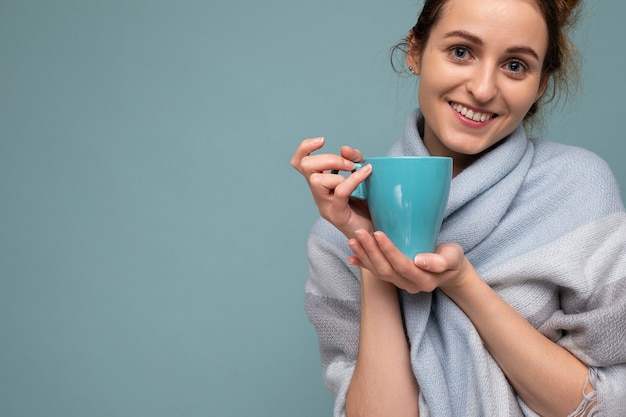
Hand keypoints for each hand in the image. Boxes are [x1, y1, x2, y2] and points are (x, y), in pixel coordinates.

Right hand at [291, 137, 373, 237]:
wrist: (376, 236)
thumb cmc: (368, 207)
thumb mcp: (361, 176)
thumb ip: (353, 160)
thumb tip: (345, 149)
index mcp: (320, 185)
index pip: (299, 163)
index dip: (304, 148)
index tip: (322, 140)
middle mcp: (318, 195)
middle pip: (306, 167)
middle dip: (328, 158)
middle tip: (349, 164)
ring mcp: (325, 206)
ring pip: (316, 179)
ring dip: (337, 170)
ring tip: (356, 171)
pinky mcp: (338, 215)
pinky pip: (339, 191)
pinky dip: (353, 178)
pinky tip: (367, 172)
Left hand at [347, 229, 471, 293]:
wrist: (449, 268)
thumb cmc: (452, 258)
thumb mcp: (453, 257)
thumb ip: (440, 261)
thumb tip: (420, 261)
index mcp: (424, 281)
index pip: (403, 266)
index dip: (389, 250)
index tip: (378, 233)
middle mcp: (409, 285)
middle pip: (386, 270)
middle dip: (371, 251)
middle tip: (359, 232)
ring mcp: (399, 283)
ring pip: (378, 271)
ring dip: (364, 255)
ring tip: (352, 240)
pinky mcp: (393, 278)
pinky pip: (376, 272)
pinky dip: (362, 264)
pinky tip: (351, 257)